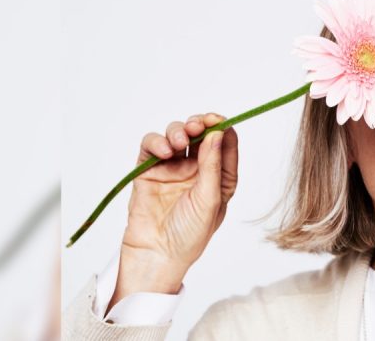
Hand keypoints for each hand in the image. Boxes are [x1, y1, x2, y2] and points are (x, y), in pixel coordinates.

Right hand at [109, 113, 237, 309]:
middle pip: (200, 133)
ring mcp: (172, 168)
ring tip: (178, 144)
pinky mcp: (149, 170)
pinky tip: (164, 152)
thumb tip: (218, 133)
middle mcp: (197, 169)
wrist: (156, 255)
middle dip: (199, 124)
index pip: (225, 143)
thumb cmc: (189, 235)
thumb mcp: (209, 200)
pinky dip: (156, 142)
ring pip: (176, 135)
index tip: (216, 119)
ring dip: (177, 131)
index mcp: (219, 176)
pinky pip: (152, 146)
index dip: (221, 127)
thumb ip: (213, 166)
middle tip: (196, 126)